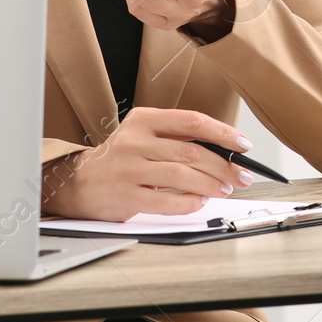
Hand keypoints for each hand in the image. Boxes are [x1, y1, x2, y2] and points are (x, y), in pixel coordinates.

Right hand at [42, 107, 253, 221]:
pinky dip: (188, 202)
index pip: (192, 121)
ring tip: (225, 188)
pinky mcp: (125, 195)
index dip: (222, 133)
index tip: (243, 144)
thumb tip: (223, 148)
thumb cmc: (121, 158)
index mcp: (144, 119)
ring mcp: (129, 168)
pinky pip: (165, 200)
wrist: (79, 182)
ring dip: (211, 184)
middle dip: (224, 165)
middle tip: (241, 175)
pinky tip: (199, 201)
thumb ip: (177, 137)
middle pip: (191, 150)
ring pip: (182, 175)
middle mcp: (135, 140)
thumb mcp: (144, 135)